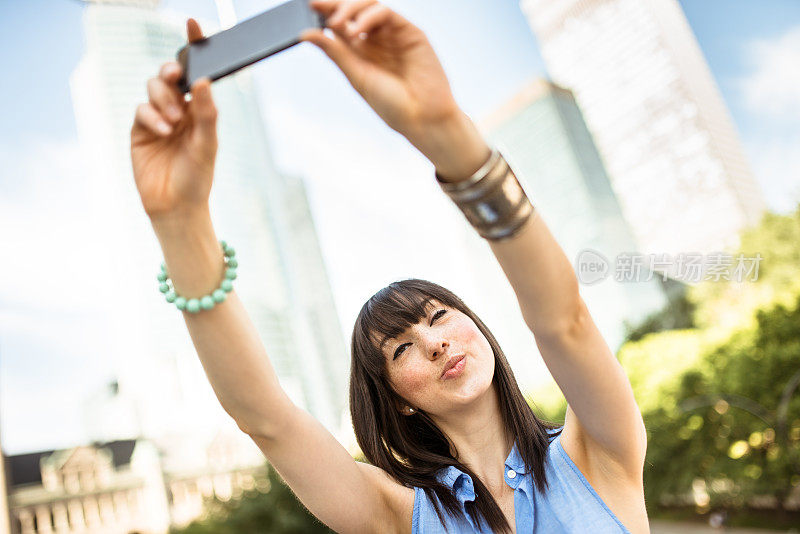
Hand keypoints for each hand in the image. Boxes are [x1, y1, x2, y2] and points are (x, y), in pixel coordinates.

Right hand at [130, 19, 217, 220]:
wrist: (176, 207)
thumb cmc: (198, 177)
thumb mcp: (208, 144)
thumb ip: (206, 113)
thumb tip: (202, 81)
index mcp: (199, 109)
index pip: (196, 72)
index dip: (193, 47)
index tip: (194, 24)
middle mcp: (179, 109)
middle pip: (169, 76)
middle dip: (170, 73)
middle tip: (175, 78)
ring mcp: (157, 118)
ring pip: (152, 88)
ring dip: (162, 99)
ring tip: (173, 122)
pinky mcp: (140, 130)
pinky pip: (140, 110)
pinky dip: (151, 116)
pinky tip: (162, 130)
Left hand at [301, 0, 457, 133]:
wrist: (423, 118)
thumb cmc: (392, 105)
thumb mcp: (357, 77)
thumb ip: (335, 52)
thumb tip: (306, 34)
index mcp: (361, 52)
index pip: (339, 24)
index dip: (323, 12)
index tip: (307, 5)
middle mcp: (376, 39)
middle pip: (353, 9)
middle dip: (334, 4)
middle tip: (315, 5)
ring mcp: (393, 34)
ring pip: (369, 5)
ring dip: (350, 7)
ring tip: (336, 22)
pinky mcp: (410, 31)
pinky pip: (387, 13)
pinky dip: (369, 16)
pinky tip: (356, 28)